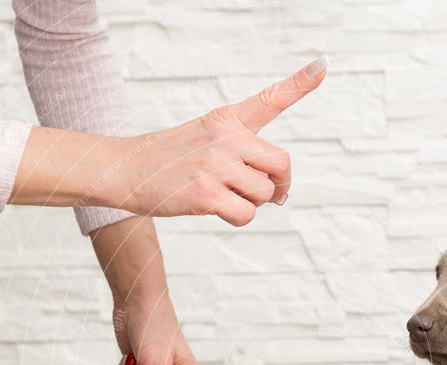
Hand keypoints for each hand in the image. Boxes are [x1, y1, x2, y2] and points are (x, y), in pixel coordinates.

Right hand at [120, 57, 326, 224]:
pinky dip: (238, 218)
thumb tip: (279, 193)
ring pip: (265, 194)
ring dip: (252, 203)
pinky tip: (214, 208)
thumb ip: (242, 155)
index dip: (299, 84)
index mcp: (226, 119)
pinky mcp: (206, 193)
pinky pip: (246, 214)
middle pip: (282, 164)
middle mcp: (225, 137)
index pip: (269, 100)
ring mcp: (215, 165)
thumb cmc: (169, 160)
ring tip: (224, 195)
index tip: (322, 66)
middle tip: (268, 193)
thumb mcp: (204, 139)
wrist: (125, 170)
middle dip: (279, 184)